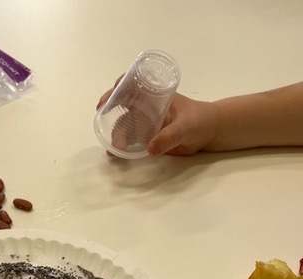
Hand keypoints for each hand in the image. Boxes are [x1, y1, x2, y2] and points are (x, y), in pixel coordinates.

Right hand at [97, 88, 218, 155]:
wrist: (211, 132)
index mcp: (155, 96)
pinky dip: (124, 147)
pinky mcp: (150, 138)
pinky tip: (117, 155)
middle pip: (123, 110)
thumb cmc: (201, 120)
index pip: (131, 88)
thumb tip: (150, 149)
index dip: (116, 91)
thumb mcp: (186, 126)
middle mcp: (148, 108)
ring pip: (126, 127)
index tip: (106, 101)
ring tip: (113, 151)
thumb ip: (170, 136)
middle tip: (104, 129)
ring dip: (117, 137)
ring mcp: (148, 124)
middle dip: (111, 118)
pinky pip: (133, 141)